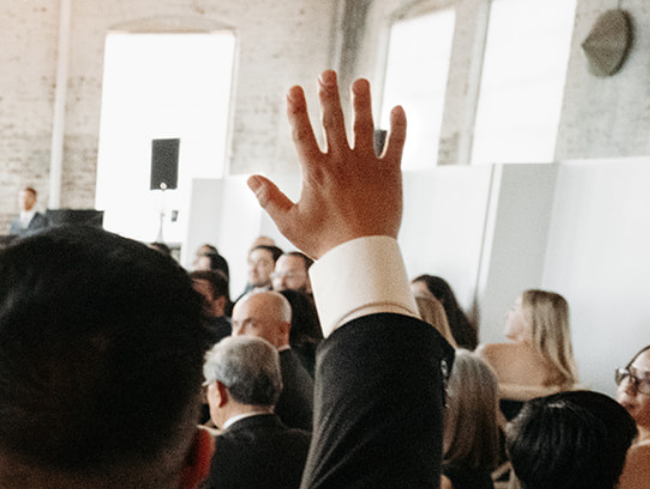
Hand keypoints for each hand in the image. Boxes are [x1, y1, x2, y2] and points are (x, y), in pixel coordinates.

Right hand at [247, 71, 404, 260]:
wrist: (361, 255)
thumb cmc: (323, 242)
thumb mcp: (289, 222)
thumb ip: (269, 198)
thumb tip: (250, 178)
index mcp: (315, 173)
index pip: (302, 134)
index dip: (297, 110)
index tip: (294, 89)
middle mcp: (341, 163)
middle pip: (333, 121)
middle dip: (329, 95)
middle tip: (327, 73)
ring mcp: (367, 166)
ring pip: (365, 126)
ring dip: (362, 101)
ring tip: (360, 82)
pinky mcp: (390, 174)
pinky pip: (397, 144)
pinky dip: (399, 126)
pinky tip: (398, 109)